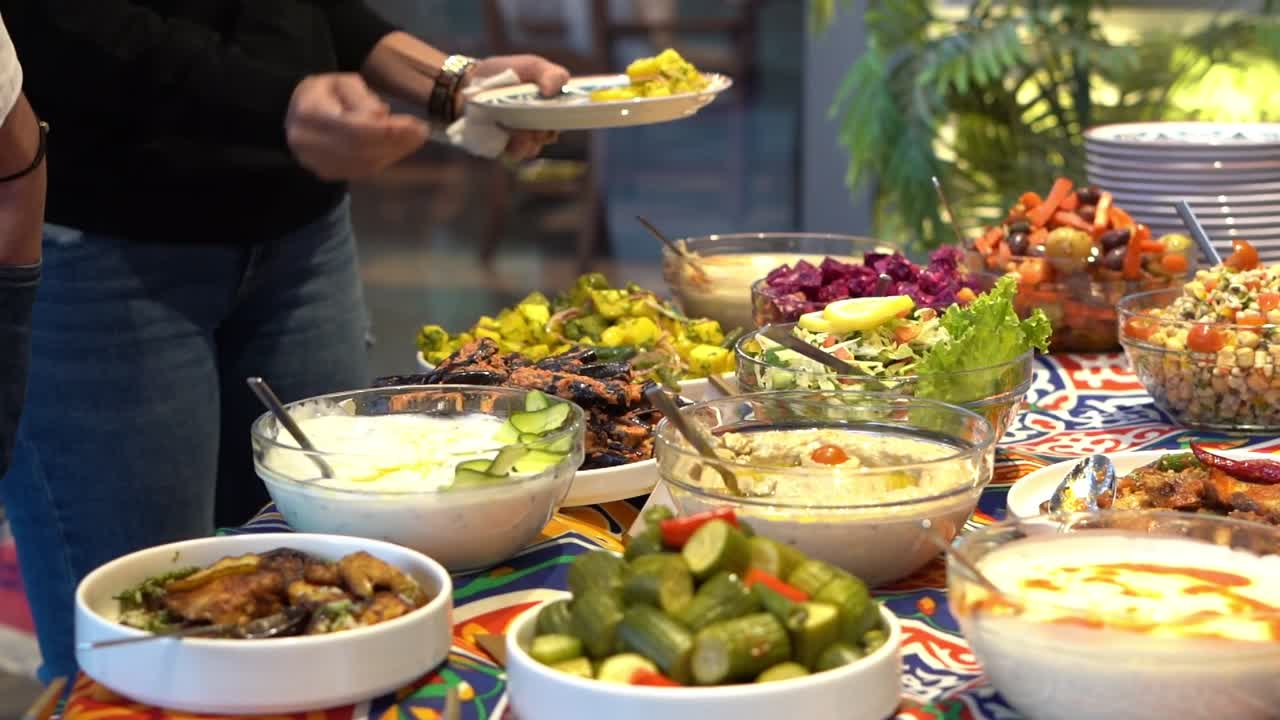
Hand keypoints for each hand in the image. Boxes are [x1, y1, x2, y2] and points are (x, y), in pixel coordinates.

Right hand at [286, 74, 429, 180]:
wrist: (296, 115)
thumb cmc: (323, 94)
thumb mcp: (342, 82)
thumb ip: (362, 98)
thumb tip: (382, 116)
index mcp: (310, 113)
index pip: (355, 129)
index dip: (389, 131)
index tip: (416, 125)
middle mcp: (309, 142)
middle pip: (362, 150)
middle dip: (396, 143)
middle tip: (421, 133)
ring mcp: (316, 162)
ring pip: (364, 164)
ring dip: (394, 153)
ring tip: (414, 140)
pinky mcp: (326, 173)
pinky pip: (362, 171)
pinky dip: (384, 161)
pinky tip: (398, 149)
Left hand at [464, 55, 569, 161]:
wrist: (467, 85)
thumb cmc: (503, 72)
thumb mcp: (531, 65)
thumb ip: (550, 74)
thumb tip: (553, 91)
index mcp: (551, 104)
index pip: (569, 118)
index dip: (567, 119)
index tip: (558, 115)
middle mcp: (540, 122)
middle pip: (551, 135)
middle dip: (543, 131)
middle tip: (533, 123)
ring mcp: (524, 136)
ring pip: (535, 147)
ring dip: (527, 140)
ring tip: (512, 128)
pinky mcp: (508, 147)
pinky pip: (518, 154)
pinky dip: (513, 147)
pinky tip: (503, 134)